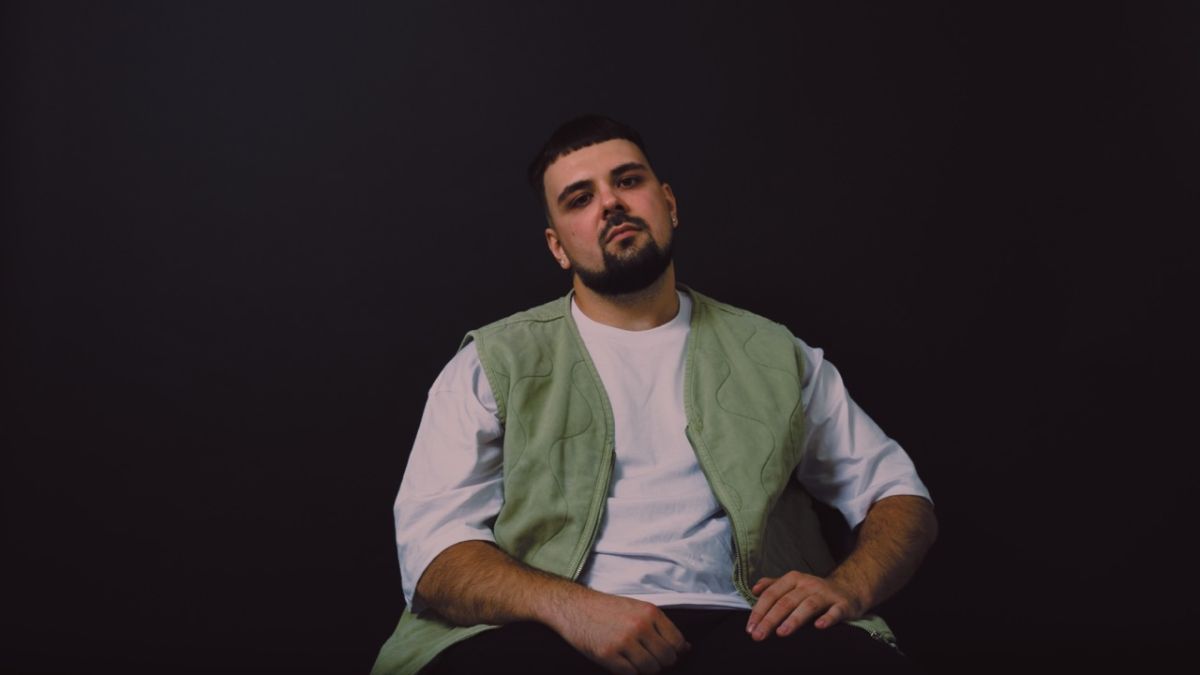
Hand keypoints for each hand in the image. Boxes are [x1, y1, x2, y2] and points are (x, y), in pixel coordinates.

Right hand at [547, 590, 690, 673]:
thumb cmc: (606, 608)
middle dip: (660, 662)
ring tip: (633, 659)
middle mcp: (639, 626)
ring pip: (650, 669)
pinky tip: (621, 661)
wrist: (574, 606)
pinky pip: (631, 674)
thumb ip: (661, 627)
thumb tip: (686, 648)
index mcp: (650, 612)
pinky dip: (629, 672)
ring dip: (644, 669)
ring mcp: (624, 641)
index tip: (665, 652)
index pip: (677, 642)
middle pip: (666, 658)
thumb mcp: (637, 608)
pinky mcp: (608, 655)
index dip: (674, 652)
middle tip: (648, 658)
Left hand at [745, 571, 865, 640]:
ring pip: (808, 606)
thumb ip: (773, 585)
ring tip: (781, 633)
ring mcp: (825, 594)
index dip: (759, 611)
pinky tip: (819, 626)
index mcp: (793, 579)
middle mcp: (808, 584)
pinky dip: (827, 618)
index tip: (750, 627)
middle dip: (770, 619)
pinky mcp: (842, 605)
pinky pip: (834, 612)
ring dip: (794, 619)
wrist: (849, 589)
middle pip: (786, 602)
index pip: (772, 594)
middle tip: (758, 635)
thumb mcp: (793, 583)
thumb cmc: (815, 590)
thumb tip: (754, 589)